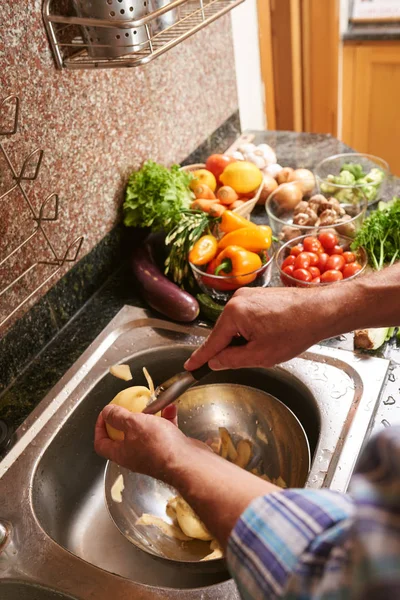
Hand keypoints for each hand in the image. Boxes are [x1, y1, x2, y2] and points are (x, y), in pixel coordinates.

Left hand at [94, 403, 188, 482]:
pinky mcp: (169, 449)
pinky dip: (166, 419)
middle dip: (128, 418)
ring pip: (146, 431)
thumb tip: (106, 412)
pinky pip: (164, 431)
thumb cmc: (158, 446)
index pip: (101, 443)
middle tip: (130, 406)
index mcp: (121, 454)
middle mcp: (135, 456)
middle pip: (124, 436)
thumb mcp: (133, 424)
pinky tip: (171, 408)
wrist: (188, 463)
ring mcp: (153, 453)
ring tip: (154, 404)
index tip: (105, 413)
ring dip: (150, 416)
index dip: (99, 428)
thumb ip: (118, 416)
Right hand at [185, 286, 336, 370]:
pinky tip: (272, 335)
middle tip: (255, 357)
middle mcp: (237, 299)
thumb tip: (215, 362)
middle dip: (234, 348)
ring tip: (271, 344)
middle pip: (224, 333)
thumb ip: (232, 360)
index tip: (189, 366)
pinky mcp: (258, 295)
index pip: (211, 342)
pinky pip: (246, 317)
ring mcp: (248, 294)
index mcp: (234, 313)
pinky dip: (253, 330)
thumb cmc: (295, 331)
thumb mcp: (261, 355)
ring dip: (246, 339)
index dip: (200, 358)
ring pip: (236, 326)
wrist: (321, 310)